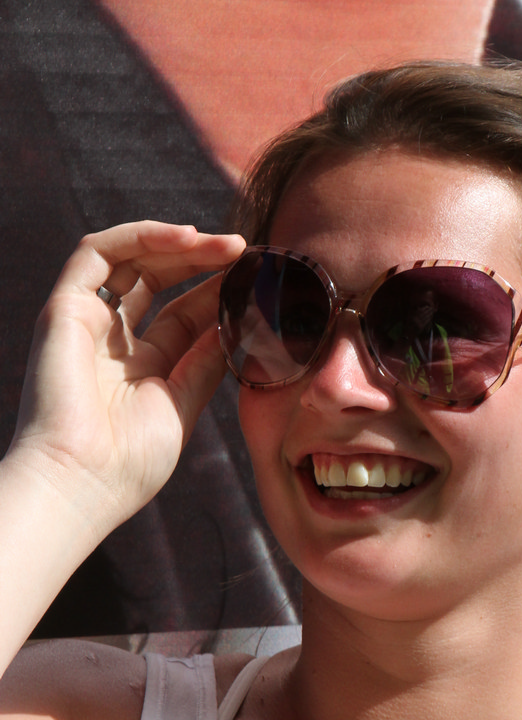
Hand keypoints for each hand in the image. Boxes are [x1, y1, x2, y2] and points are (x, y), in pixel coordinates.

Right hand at [10, 221, 244, 539]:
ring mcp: (85, 321)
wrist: (80, 484)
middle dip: (204, 259)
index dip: (217, 289)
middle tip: (248, 251)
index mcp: (138, 366)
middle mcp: (109, 339)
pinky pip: (97, 251)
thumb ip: (206, 361)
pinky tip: (186, 238)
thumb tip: (238, 324)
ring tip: (228, 244)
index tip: (258, 277)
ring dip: (179, 242)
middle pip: (158, 277)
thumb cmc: (128, 464)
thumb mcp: (182, 403)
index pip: (182, 312)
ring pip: (130, 257)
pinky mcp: (63, 307)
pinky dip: (140, 235)